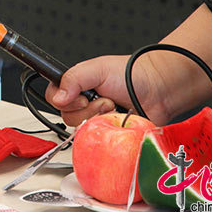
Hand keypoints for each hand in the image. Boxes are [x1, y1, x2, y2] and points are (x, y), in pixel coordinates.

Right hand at [44, 53, 171, 126]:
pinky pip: (98, 141)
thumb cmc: (130, 75)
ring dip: (100, 119)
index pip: (54, 98)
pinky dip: (109, 132)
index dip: (64, 100)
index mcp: (76, 87)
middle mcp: (83, 105)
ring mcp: (96, 121)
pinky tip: (119, 122)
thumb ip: (73, 79)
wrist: (158, 90)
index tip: (82, 96)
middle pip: (67, 117)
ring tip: (114, 109)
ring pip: (82, 130)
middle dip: (88, 109)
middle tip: (105, 100)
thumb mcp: (97, 69)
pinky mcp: (108, 136)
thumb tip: (58, 98)